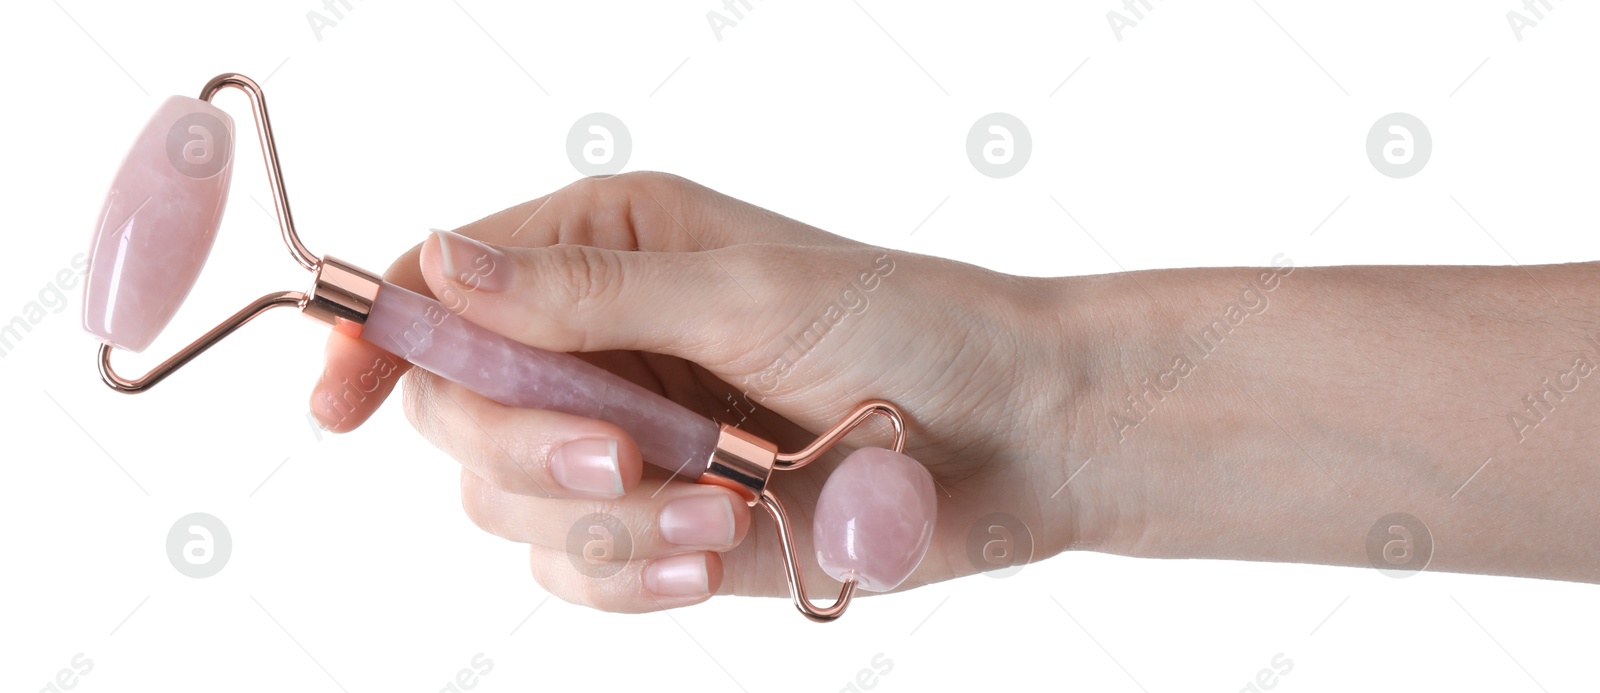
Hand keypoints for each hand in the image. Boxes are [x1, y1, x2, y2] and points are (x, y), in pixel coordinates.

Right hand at [309, 172, 1093, 611]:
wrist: (1013, 437)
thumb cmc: (907, 326)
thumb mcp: (744, 291)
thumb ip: (584, 297)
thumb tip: (435, 268)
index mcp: (604, 251)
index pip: (442, 291)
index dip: (376, 342)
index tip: (339, 402)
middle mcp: (597, 344)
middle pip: (460, 416)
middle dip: (533, 452)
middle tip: (628, 459)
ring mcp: (627, 443)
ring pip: (510, 510)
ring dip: (603, 526)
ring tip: (719, 513)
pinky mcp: (662, 525)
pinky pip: (578, 576)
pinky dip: (629, 578)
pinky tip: (711, 556)